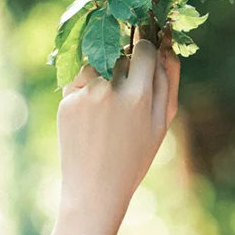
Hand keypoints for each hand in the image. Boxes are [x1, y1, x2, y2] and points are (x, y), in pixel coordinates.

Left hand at [56, 28, 179, 219]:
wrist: (95, 189)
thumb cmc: (136, 157)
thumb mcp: (161, 122)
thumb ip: (168, 81)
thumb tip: (167, 45)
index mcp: (139, 95)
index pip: (145, 48)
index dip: (147, 52)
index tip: (147, 60)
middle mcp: (110, 90)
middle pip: (122, 54)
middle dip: (127, 66)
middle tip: (128, 94)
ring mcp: (85, 95)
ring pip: (99, 63)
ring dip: (105, 73)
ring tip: (109, 107)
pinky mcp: (66, 102)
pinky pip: (80, 79)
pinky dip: (87, 87)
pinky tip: (92, 114)